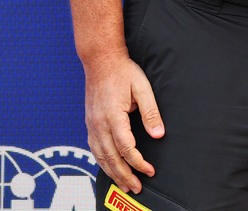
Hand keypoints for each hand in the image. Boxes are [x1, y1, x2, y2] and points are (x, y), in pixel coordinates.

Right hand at [85, 55, 163, 193]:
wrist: (100, 60)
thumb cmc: (123, 71)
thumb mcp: (142, 88)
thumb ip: (151, 112)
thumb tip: (158, 134)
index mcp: (113, 116)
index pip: (126, 148)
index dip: (138, 162)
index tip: (150, 171)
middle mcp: (99, 124)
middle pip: (111, 158)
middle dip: (124, 175)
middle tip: (137, 188)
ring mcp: (91, 124)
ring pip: (100, 156)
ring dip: (112, 172)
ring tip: (124, 185)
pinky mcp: (89, 122)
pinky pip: (94, 148)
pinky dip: (101, 161)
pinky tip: (109, 167)